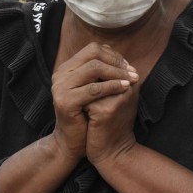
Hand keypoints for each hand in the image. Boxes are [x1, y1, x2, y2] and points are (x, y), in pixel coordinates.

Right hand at [51, 43, 137, 161]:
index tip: (128, 66)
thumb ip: (102, 74)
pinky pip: (94, 89)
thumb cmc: (87, 116)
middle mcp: (60, 74)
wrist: (73, 142)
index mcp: (66, 69)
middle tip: (132, 71)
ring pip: (94, 68)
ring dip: (117, 72)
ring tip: (132, 79)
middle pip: (92, 54)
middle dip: (116, 61)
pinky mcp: (65, 101)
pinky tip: (125, 88)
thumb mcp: (94, 90)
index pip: (92, 49)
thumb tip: (124, 59)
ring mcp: (60, 87)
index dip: (113, 55)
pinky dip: (112, 86)